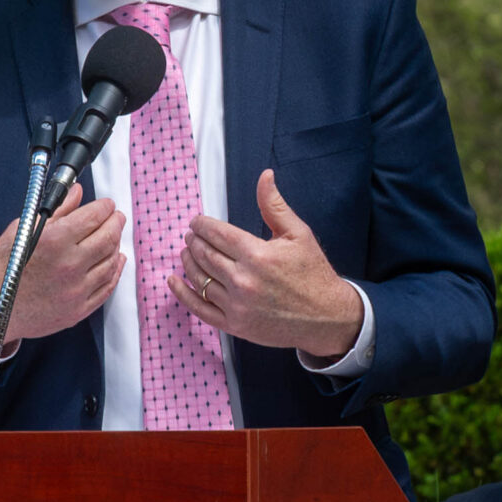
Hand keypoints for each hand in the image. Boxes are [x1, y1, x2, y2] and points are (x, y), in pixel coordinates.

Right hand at [0, 186, 125, 354]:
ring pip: (111, 262)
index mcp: (54, 241)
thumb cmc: (1, 267)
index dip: (104, 207)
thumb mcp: (23, 229)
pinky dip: (115, 271)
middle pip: (108, 238)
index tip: (106, 204)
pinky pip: (106, 288)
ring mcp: (75, 291)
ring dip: (116, 245)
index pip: (93, 217)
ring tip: (114, 237)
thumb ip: (57, 210)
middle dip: (116, 222)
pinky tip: (114, 262)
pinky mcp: (77, 310)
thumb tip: (76, 193)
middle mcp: (69, 265)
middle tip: (116, 217)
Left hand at [172, 171, 363, 361]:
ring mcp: (237, 305)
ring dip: (188, 262)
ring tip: (186, 251)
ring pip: (200, 278)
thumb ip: (274, 205)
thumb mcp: (298, 234)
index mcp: (258, 254)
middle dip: (194, 241)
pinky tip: (174, 281)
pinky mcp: (235, 325)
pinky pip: (200, 308)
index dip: (202, 225)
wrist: (327, 316)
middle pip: (205, 254)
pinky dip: (183, 294)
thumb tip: (265, 176)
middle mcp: (244, 280)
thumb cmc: (313, 272)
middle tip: (190, 236)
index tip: (196, 222)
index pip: (217, 234)